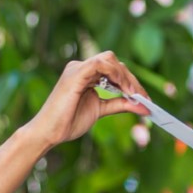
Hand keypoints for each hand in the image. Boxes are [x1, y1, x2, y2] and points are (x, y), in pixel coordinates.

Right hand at [25, 52, 146, 149]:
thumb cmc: (69, 122)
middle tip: (143, 96)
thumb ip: (120, 104)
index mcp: (86, 74)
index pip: (113, 68)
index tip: (144, 97)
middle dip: (131, 78)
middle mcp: (81, 67)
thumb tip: (143, 105)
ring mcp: (77, 69)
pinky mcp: (75, 75)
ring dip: (125, 76)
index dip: (131, 80)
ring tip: (134, 94)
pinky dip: (115, 73)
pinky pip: (99, 64)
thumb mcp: (101, 110)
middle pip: (114, 61)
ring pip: (109, 59)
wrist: (49, 133)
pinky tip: (124, 89)